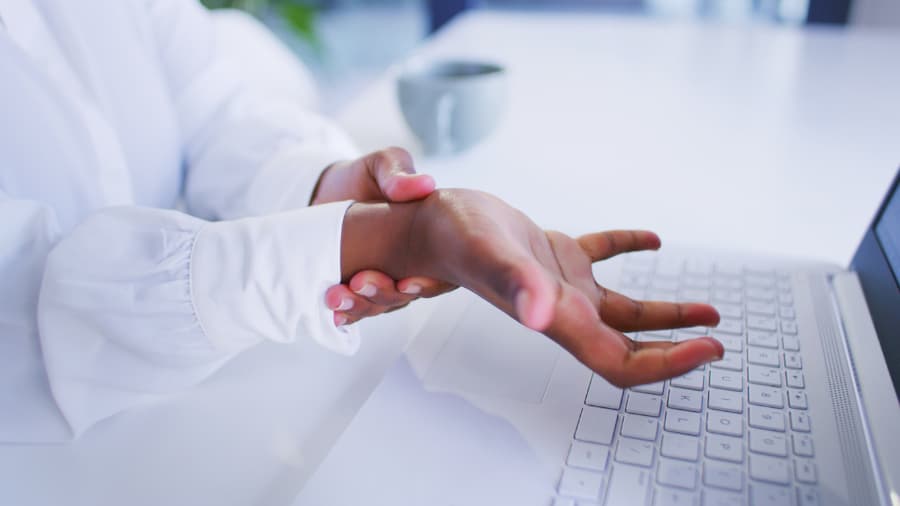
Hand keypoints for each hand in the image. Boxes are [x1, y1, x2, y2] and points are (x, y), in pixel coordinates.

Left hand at [312, 147, 453, 324]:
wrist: (331, 191)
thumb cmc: (367, 176)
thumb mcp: (384, 164)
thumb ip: (398, 173)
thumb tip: (424, 184)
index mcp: (432, 239)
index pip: (442, 272)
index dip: (429, 284)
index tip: (407, 283)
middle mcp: (414, 266)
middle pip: (408, 294)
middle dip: (385, 295)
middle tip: (360, 282)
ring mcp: (387, 279)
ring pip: (382, 305)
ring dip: (361, 306)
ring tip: (337, 297)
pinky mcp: (361, 287)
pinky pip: (360, 306)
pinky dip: (348, 313)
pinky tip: (335, 315)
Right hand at [402, 189, 723, 386]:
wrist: (429, 225)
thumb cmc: (454, 239)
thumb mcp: (489, 253)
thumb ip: (516, 283)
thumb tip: (541, 315)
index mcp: (558, 320)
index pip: (621, 363)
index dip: (667, 364)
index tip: (708, 349)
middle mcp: (564, 311)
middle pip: (629, 350)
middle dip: (676, 351)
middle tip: (717, 341)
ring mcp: (561, 287)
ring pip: (624, 313)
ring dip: (667, 315)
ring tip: (708, 310)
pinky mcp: (555, 258)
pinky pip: (602, 257)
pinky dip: (630, 249)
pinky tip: (653, 240)